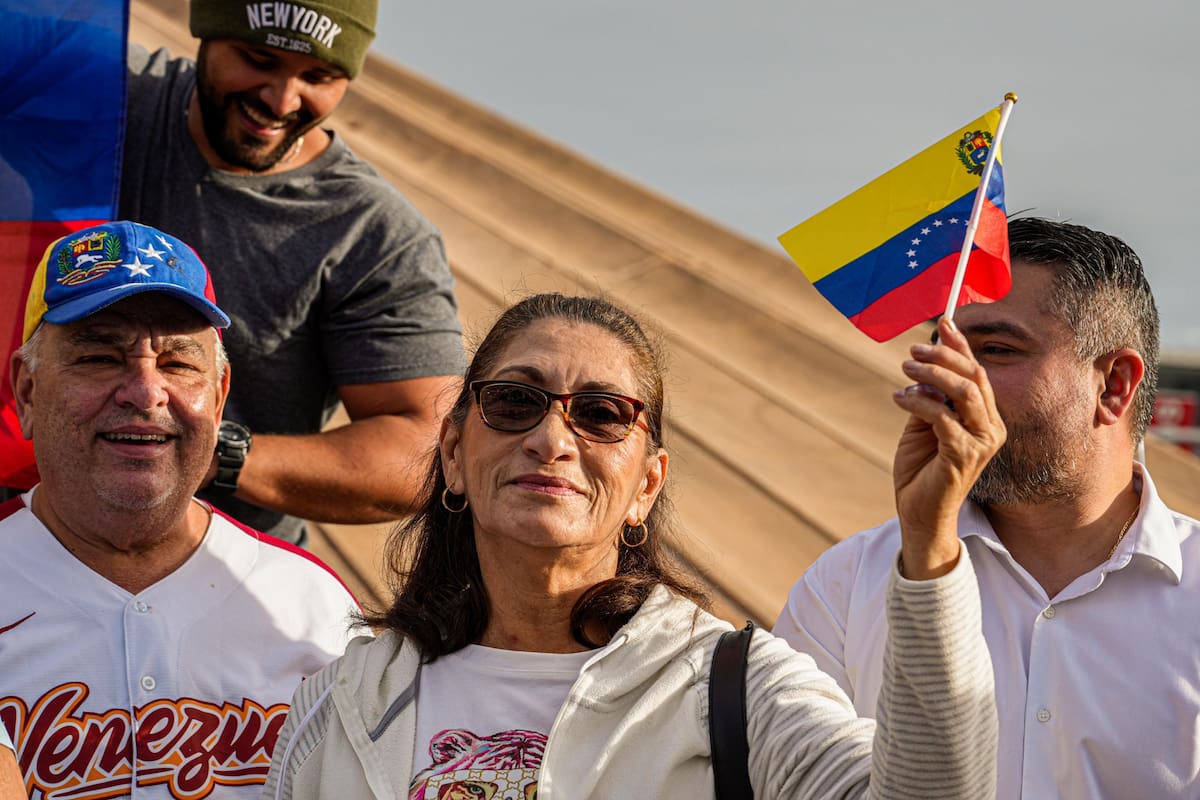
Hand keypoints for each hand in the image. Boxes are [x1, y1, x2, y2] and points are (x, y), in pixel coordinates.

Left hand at [891, 317, 1005, 578]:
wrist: (919, 513)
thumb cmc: (921, 470)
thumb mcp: (924, 425)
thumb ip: (930, 397)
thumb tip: (926, 363)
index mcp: (986, 418)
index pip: (977, 374)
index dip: (961, 346)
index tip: (943, 322)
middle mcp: (991, 428)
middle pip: (975, 377)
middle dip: (944, 356)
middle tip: (912, 352)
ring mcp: (981, 443)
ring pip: (964, 393)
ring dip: (932, 376)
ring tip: (904, 371)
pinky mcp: (963, 456)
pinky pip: (943, 418)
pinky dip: (920, 403)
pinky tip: (900, 399)